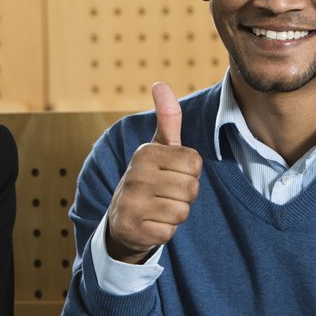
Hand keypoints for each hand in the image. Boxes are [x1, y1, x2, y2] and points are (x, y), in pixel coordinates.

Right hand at [105, 82, 202, 263]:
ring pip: (182, 211)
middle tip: (165, 193)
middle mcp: (135, 175)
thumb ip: (167, 119)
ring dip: (175, 213)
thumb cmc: (149, 179)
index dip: (189, 173)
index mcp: (145, 153)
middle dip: (184, 195)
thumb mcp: (158, 149)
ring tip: (158, 207)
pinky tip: (150, 222)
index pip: (195, 164)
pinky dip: (165, 230)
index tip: (171, 174)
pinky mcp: (133, 229)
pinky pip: (170, 231)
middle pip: (191, 188)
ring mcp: (132, 203)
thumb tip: (160, 83)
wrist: (121, 218)